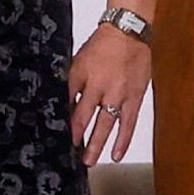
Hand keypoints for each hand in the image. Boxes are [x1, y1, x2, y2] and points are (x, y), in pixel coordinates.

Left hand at [66, 20, 153, 162]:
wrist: (128, 32)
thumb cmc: (102, 46)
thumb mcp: (78, 61)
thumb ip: (72, 83)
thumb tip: (62, 103)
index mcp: (83, 75)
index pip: (70, 103)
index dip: (64, 121)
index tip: (59, 135)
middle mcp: (101, 86)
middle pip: (86, 117)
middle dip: (78, 137)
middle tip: (71, 155)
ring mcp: (119, 94)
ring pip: (106, 124)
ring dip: (97, 144)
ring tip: (89, 161)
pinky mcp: (134, 97)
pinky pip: (128, 123)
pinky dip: (122, 140)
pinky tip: (116, 154)